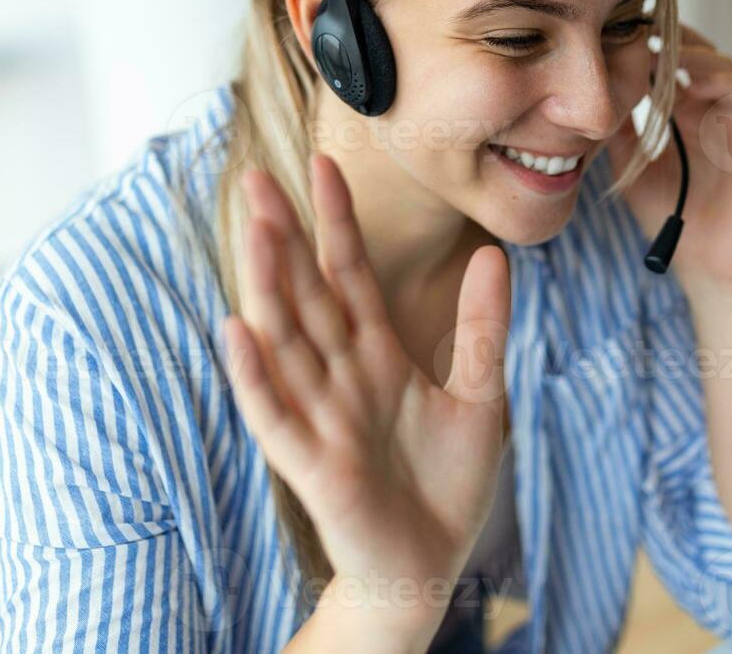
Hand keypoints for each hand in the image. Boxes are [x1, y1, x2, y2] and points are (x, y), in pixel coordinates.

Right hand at [221, 153, 511, 629]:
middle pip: (305, 297)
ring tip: (253, 230)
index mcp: (376, 356)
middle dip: (284, 239)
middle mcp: (340, 378)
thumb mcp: (479, 393)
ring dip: (266, 288)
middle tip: (259, 178)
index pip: (348, 276)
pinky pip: (275, 415)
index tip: (323, 166)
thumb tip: (494, 255)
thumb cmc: (444, 484)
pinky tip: (237, 331)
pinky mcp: (314, 466)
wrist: (432, 565)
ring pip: (284, 342)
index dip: (336, 223)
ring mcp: (322, 419)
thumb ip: (481, 327)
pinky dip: (254, 376)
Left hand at [605, 23, 731, 285]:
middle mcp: (718, 112)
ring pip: (728, 70)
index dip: (657, 42)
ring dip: (698, 56)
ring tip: (665, 52)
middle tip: (643, 30)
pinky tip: (694, 83)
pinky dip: (727, 84)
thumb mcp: (633, 164)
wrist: (703, 263)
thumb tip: (595, 91)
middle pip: (704, 54)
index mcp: (690, 113)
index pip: (678, 61)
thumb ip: (622, 129)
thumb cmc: (669, 215)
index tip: (623, 30)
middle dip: (675, 39)